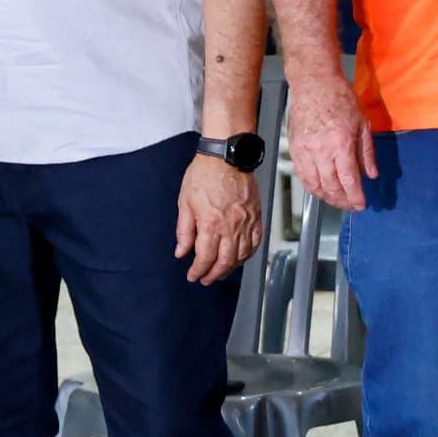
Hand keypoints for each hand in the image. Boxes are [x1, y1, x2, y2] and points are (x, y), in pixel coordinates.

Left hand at [172, 152, 263, 285]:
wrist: (226, 156)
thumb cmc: (205, 174)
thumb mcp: (185, 203)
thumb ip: (184, 231)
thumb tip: (181, 251)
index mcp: (210, 224)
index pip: (205, 257)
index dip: (198, 271)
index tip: (193, 276)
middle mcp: (231, 227)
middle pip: (225, 262)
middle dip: (214, 274)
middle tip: (206, 280)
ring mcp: (246, 222)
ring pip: (242, 255)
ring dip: (231, 268)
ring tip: (221, 271)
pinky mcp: (256, 216)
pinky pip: (255, 242)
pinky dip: (248, 254)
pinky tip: (241, 256)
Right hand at [282, 64, 373, 211]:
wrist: (314, 85)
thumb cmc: (340, 99)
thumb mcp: (362, 124)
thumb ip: (367, 153)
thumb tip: (372, 174)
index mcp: (341, 144)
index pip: (349, 180)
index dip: (355, 197)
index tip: (361, 205)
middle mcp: (321, 151)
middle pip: (331, 186)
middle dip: (342, 201)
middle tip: (350, 206)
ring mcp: (305, 151)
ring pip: (314, 184)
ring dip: (327, 197)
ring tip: (337, 201)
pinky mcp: (294, 149)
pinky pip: (302, 175)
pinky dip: (311, 187)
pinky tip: (320, 190)